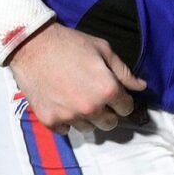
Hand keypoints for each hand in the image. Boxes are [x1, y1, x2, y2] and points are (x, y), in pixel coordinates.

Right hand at [8, 22, 145, 133]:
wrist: (32, 45)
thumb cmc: (69, 43)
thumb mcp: (102, 50)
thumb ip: (123, 71)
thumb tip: (141, 86)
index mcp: (107, 90)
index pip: (126, 108)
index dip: (122, 100)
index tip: (114, 93)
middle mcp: (90, 108)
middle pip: (109, 124)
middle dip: (107, 112)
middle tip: (96, 97)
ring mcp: (69, 116)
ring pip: (88, 128)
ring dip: (87, 117)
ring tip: (77, 98)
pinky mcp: (50, 120)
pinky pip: (66, 131)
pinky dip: (66, 120)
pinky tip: (62, 103)